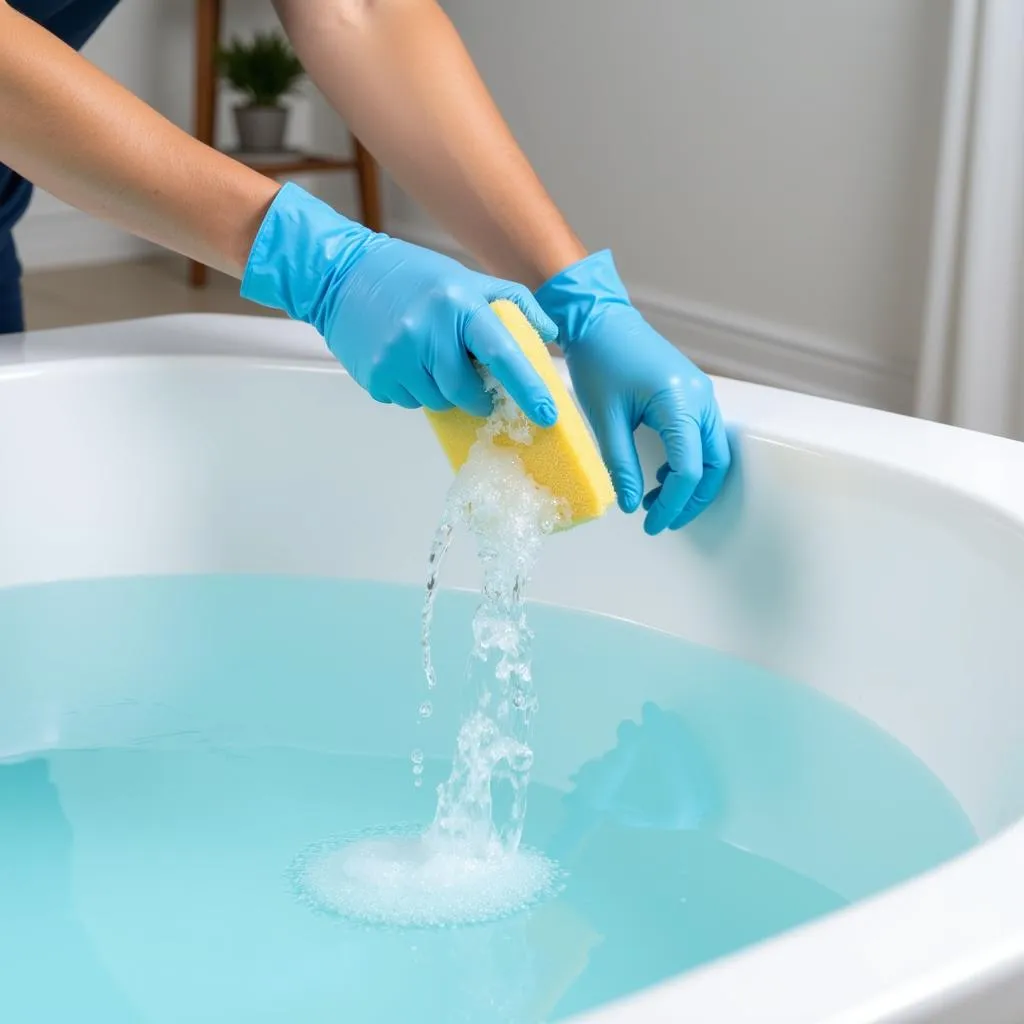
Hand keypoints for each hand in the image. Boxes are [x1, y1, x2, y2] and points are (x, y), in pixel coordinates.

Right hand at [241, 183, 558, 425]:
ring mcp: (397, 358)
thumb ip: (511, 304)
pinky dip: (414, 390)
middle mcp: (426, 332)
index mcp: (457, 304)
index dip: (527, 388)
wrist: (340, 275)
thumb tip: (548, 336)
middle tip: (476, 386)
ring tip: (429, 360)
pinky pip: (409, 402)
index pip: (502, 354)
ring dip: (442, 391)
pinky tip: (405, 362)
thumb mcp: (464, 278)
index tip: (547, 415)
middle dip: (477, 397)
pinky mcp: (375, 377)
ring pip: (437, 402)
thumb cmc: (411, 276)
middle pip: (467, 393)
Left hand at [536, 250, 730, 532]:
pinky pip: (703, 437)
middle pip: (713, 465)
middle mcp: (700, 397)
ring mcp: (701, 394)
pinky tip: (660, 476)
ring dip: (691, 483)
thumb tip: (628, 505)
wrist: (600, 320)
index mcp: (678, 402)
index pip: (688, 469)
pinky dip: (689, 463)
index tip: (651, 524)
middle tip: (661, 521)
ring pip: (713, 453)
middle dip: (691, 500)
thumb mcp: (604, 418)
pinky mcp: (694, 394)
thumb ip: (620, 464)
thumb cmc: (599, 361)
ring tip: (654, 501)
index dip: (672, 504)